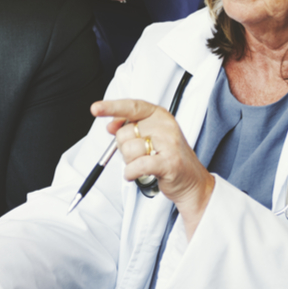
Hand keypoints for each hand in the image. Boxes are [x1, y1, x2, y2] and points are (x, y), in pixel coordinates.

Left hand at [90, 99, 213, 236]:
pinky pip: (136, 166)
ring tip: (143, 164)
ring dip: (129, 162)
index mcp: (159, 115)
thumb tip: (110, 124)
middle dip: (124, 148)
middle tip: (139, 154)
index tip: (95, 108)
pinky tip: (135, 174)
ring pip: (128, 150)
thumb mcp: (151, 136)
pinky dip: (130, 173)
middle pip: (124, 132)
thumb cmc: (169, 158)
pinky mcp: (169, 162)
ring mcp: (169, 143)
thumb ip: (130, 127)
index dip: (111, 107)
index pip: (132, 106)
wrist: (192, 182)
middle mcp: (165, 126)